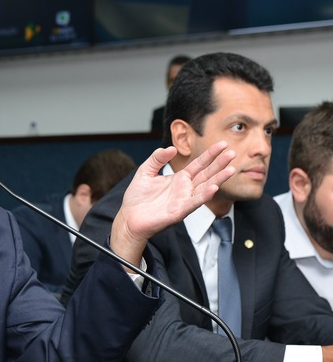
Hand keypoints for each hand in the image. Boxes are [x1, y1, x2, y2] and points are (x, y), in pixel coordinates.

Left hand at [110, 141, 235, 266]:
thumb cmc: (137, 197)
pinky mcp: (179, 212)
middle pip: (206, 174)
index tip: (223, 144)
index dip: (210, 154)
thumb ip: (157, 158)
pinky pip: (194, 202)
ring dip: (218, 179)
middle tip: (233, 152)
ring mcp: (184, 200)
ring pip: (205, 188)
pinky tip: (214, 188)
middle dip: (220, 164)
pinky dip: (204, 196)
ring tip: (231, 169)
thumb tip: (171, 148)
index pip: (199, 164)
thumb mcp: (145, 172)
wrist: (129, 217)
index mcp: (180, 178)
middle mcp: (185, 189)